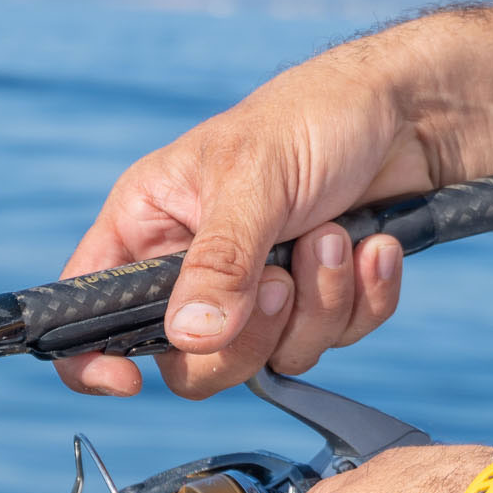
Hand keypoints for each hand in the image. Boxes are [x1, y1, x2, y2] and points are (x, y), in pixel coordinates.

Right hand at [55, 44, 436, 399]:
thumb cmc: (312, 117)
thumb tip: (190, 336)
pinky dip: (361, 299)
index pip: (85, 311)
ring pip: (269, 360)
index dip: (91, 357)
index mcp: (145, 227)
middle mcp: (189, 269)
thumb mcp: (254, 179)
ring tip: (337, 235)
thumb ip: (220, 261)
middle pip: (190, 364)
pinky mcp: (312, 305)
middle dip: (250, 333)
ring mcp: (252, 295)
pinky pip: (331, 343)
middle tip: (281, 277)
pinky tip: (372, 247)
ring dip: (318, 303)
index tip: (129, 380)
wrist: (407, 112)